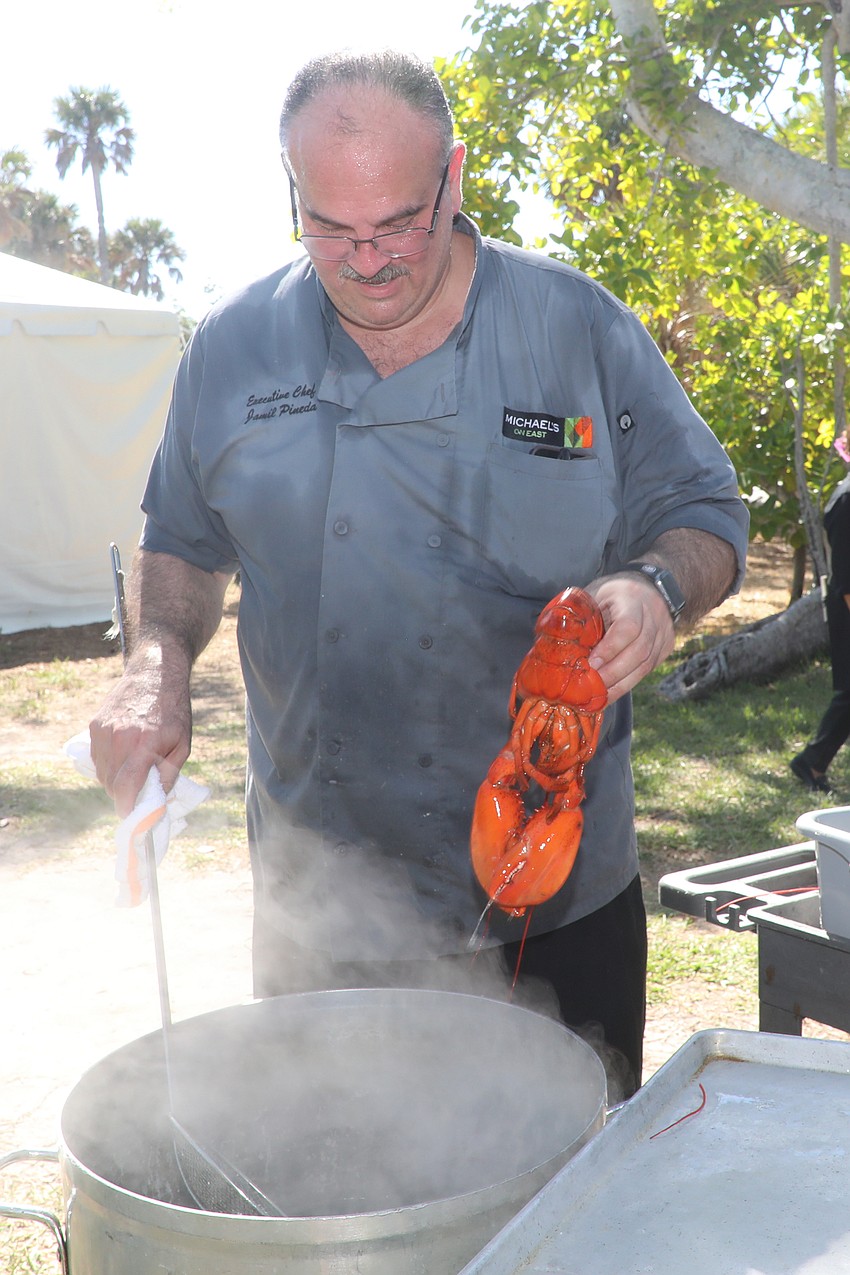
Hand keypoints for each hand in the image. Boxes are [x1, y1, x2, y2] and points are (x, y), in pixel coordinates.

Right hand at [89, 660, 191, 816]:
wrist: (154, 674)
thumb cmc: (174, 710)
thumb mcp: (182, 743)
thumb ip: (169, 774)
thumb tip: (156, 801)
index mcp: (143, 743)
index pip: (126, 787)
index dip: (127, 807)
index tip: (132, 817)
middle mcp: (118, 738)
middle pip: (112, 784)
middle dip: (124, 796)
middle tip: (138, 796)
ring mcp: (103, 731)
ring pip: (102, 773)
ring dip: (114, 782)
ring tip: (133, 773)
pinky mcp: (94, 725)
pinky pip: (97, 757)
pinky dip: (108, 764)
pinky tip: (123, 757)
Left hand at [585, 575, 675, 703]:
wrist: (650, 589)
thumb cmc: (613, 594)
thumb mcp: (596, 595)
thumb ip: (582, 617)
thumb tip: (556, 645)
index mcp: (632, 598)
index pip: (628, 627)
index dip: (610, 648)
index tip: (591, 663)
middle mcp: (654, 616)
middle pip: (639, 651)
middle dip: (613, 673)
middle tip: (591, 686)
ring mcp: (663, 634)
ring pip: (645, 665)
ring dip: (620, 684)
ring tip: (598, 696)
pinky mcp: (665, 648)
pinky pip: (647, 671)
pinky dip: (627, 683)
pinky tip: (610, 693)